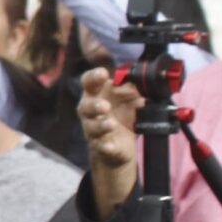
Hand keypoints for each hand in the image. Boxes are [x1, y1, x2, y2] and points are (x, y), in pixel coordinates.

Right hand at [78, 68, 140, 216]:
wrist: (122, 145)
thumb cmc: (123, 115)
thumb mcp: (131, 99)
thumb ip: (133, 89)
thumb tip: (137, 83)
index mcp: (96, 95)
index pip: (88, 83)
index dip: (93, 77)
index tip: (103, 74)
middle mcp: (90, 112)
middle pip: (85, 107)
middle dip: (94, 106)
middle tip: (106, 106)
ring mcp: (94, 131)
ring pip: (91, 128)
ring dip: (100, 126)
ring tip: (111, 124)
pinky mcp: (101, 147)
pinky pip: (100, 147)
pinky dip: (105, 146)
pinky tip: (110, 146)